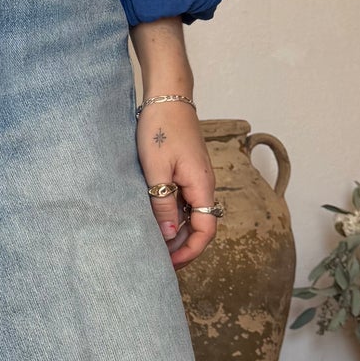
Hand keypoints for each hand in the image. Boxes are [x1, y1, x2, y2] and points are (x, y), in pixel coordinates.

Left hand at [137, 104, 217, 266]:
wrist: (167, 96)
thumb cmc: (160, 129)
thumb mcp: (156, 170)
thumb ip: (163, 204)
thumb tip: (170, 236)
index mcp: (202, 186)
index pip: (206, 231)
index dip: (190, 252)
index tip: (169, 264)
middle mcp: (204, 185)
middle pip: (200, 226)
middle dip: (181, 247)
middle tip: (157, 260)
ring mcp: (196, 178)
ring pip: (191, 215)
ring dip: (176, 232)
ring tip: (153, 244)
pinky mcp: (187, 171)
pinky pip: (184, 201)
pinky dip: (173, 215)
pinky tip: (155, 219)